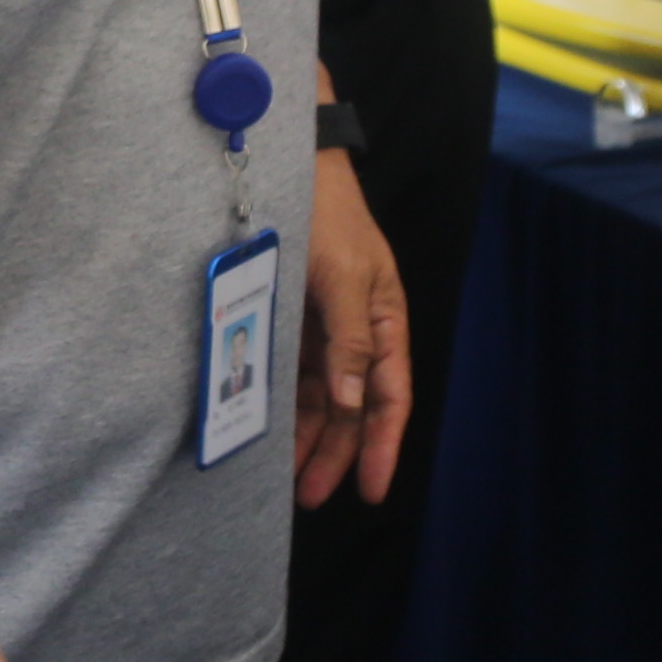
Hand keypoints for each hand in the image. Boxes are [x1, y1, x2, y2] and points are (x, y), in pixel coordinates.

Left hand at [293, 151, 411, 507]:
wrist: (294, 165)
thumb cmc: (327, 214)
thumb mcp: (343, 274)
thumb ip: (350, 338)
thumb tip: (355, 400)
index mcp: (385, 321)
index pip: (389, 398)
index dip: (381, 447)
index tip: (370, 492)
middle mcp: (359, 331)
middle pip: (354, 408)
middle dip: (337, 454)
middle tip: (309, 496)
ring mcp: (327, 327)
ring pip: (324, 397)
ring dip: (309, 437)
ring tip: (287, 478)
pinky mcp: (296, 318)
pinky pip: (296, 374)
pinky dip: (288, 404)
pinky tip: (271, 429)